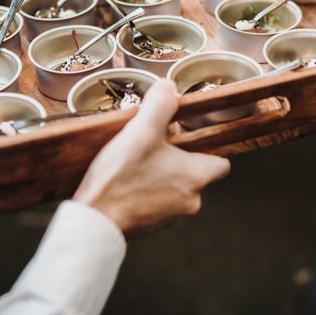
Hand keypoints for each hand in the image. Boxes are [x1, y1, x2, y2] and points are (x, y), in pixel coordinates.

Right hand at [73, 79, 230, 233]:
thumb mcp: (141, 131)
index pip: (221, 164)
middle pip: (194, 174)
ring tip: (133, 164)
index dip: (208, 149)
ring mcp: (171, 218)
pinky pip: (155, 204)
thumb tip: (169, 87)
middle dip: (176, 160)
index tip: (189, 139)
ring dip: (159, 177)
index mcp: (196, 177)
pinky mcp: (150, 227)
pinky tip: (123, 183)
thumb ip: (160, 104)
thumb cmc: (121, 177)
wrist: (94, 222)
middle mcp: (191, 201)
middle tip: (152, 146)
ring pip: (173, 189)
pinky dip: (144, 193)